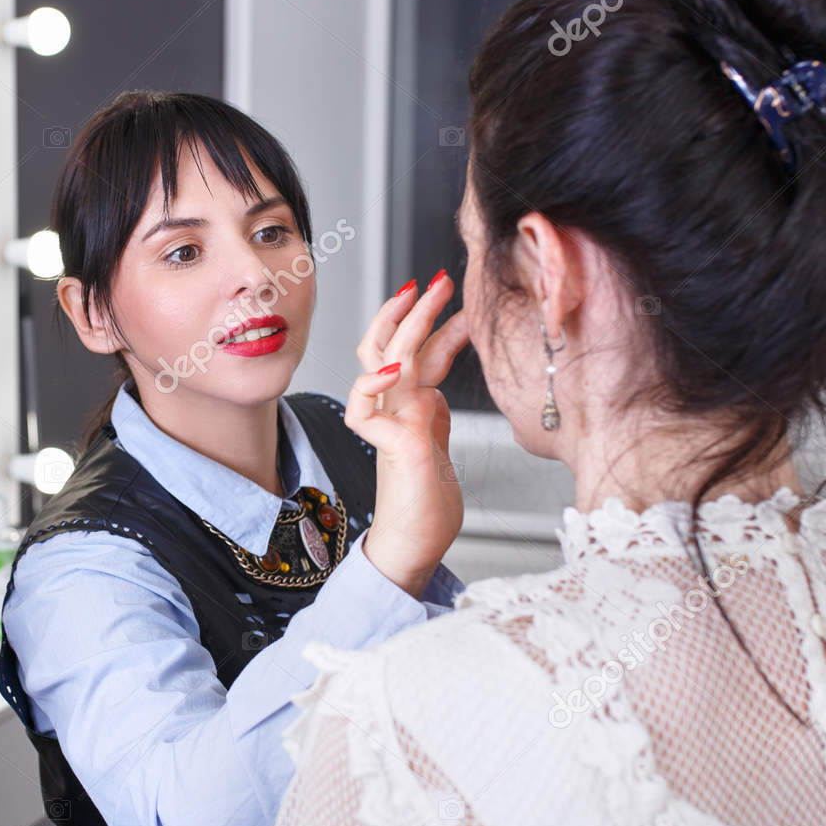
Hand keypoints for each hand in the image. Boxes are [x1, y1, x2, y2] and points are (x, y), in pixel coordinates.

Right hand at [344, 274, 470, 597]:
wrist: (415, 547)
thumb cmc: (426, 505)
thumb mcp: (437, 445)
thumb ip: (432, 415)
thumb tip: (437, 391)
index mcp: (407, 408)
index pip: (411, 352)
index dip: (431, 323)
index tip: (457, 301)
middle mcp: (394, 411)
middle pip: (389, 345)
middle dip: (413, 308)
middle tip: (438, 279)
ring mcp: (390, 426)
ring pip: (386, 362)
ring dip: (406, 324)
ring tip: (429, 294)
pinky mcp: (392, 447)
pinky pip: (367, 409)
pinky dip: (375, 385)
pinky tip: (394, 369)